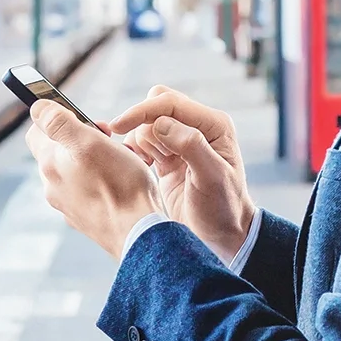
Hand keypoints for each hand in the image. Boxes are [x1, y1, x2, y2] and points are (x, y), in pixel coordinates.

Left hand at [24, 100, 162, 256]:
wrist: (139, 232)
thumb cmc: (119, 184)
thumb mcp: (89, 142)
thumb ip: (58, 122)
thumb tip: (37, 108)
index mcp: (49, 165)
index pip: (36, 132)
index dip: (57, 118)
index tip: (83, 118)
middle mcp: (53, 187)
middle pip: (59, 151)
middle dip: (81, 139)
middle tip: (108, 138)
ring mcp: (69, 206)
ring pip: (77, 171)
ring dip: (94, 160)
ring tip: (121, 161)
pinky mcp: (86, 219)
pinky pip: (90, 191)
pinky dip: (102, 181)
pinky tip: (122, 183)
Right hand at [108, 85, 255, 263]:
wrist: (221, 236)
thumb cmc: (222, 209)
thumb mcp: (212, 179)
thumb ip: (191, 147)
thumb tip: (161, 123)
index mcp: (214, 124)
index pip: (170, 103)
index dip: (142, 111)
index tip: (118, 126)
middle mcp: (199, 127)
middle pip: (156, 105)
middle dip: (141, 125)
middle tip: (144, 156)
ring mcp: (182, 140)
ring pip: (147, 124)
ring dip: (141, 143)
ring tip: (153, 168)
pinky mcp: (168, 156)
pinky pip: (143, 141)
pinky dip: (137, 151)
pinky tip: (145, 169)